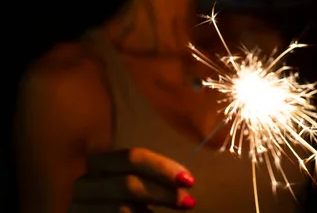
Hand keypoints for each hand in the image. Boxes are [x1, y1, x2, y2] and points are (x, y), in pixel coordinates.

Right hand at [68, 148, 195, 212]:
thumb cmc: (127, 202)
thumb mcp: (137, 185)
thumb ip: (151, 177)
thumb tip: (185, 177)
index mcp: (100, 164)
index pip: (132, 157)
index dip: (162, 167)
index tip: (189, 180)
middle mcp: (84, 184)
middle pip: (128, 184)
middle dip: (163, 193)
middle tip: (189, 202)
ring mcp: (78, 207)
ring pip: (121, 209)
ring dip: (152, 212)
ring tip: (176, 212)